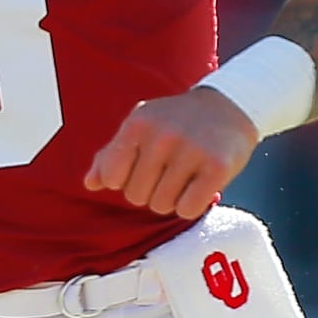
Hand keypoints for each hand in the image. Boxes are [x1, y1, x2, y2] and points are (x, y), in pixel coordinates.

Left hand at [84, 86, 258, 219]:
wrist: (227, 108)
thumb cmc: (175, 121)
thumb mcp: (139, 126)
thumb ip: (111, 154)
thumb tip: (90, 184)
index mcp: (137, 124)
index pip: (112, 177)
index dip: (123, 181)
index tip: (139, 170)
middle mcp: (162, 136)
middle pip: (137, 196)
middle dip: (149, 192)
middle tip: (166, 174)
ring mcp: (191, 150)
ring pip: (162, 206)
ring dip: (171, 201)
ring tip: (182, 179)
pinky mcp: (217, 167)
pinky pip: (189, 209)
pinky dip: (190, 206)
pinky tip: (197, 187)